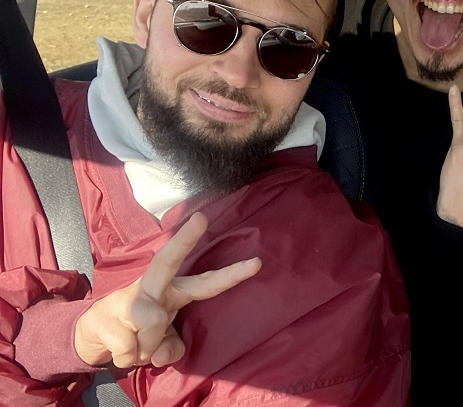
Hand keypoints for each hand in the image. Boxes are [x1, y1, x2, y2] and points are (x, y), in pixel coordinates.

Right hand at [74, 212, 260, 368]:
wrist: (92, 337)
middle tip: (201, 218)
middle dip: (184, 240)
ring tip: (135, 344)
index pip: (206, 282)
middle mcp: (152, 287)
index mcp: (173, 292)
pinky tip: (119, 347)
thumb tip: (163, 352)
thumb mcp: (161, 343)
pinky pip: (130, 348)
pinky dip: (128, 357)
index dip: (231, 275)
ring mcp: (127, 298)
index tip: (256, 262)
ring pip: (153, 325)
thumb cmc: (137, 332)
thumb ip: (170, 348)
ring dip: (146, 347)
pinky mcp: (105, 315)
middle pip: (167, 260)